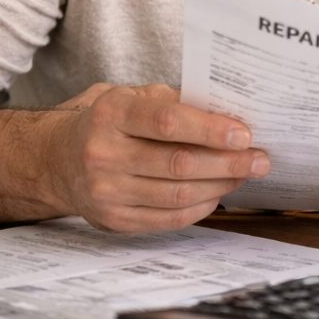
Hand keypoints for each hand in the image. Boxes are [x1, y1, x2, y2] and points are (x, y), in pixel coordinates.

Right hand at [45, 83, 269, 232]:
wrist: (57, 160)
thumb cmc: (110, 123)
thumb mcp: (134, 97)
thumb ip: (177, 101)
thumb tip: (231, 112)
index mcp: (111, 114)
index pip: (168, 122)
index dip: (210, 129)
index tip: (245, 134)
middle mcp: (103, 154)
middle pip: (179, 163)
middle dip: (228, 163)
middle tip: (261, 159)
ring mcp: (106, 191)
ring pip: (178, 195)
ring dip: (221, 186)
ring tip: (245, 174)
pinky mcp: (114, 220)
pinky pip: (169, 219)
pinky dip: (201, 206)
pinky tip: (218, 193)